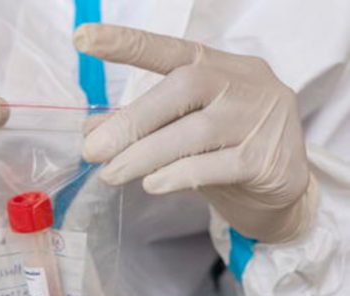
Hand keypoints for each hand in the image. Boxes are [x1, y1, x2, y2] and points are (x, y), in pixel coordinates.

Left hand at [73, 24, 316, 242]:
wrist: (277, 194)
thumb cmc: (221, 152)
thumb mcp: (178, 131)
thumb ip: (141, 125)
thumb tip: (90, 130)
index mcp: (217, 66)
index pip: (170, 49)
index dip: (127, 43)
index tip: (82, 38)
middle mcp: (244, 82)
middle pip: (183, 87)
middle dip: (131, 120)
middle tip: (93, 150)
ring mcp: (262, 118)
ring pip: (196, 130)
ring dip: (144, 155)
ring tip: (111, 175)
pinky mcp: (268, 159)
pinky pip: (217, 166)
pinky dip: (177, 175)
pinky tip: (152, 185)